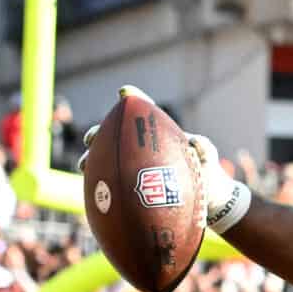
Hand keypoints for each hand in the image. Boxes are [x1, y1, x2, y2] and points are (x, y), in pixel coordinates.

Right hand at [76, 87, 248, 233]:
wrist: (208, 199)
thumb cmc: (207, 170)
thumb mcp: (207, 157)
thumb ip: (203, 148)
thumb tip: (194, 142)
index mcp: (159, 134)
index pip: (144, 113)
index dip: (133, 100)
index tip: (125, 92)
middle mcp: (143, 148)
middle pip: (115, 137)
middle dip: (98, 135)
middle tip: (90, 139)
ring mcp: (137, 167)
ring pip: (109, 160)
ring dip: (94, 161)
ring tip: (84, 165)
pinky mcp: (135, 186)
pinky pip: (116, 184)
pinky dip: (103, 185)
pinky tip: (93, 190)